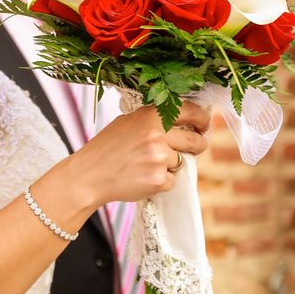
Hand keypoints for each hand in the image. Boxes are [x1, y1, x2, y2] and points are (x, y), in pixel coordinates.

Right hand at [70, 101, 210, 205]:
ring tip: (146, 164)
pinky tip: (142, 177)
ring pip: (181, 163)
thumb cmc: (107, 148)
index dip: (202, 119)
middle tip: (194, 147)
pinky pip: (171, 181)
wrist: (89, 175)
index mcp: (151, 115)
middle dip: (198, 145)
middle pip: (195, 141)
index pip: (190, 112)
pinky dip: (161, 182)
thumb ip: (154, 119)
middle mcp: (157, 134)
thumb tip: (183, 119)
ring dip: (170, 165)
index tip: (204, 125)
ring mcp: (159, 158)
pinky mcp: (158, 180)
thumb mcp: (128, 122)